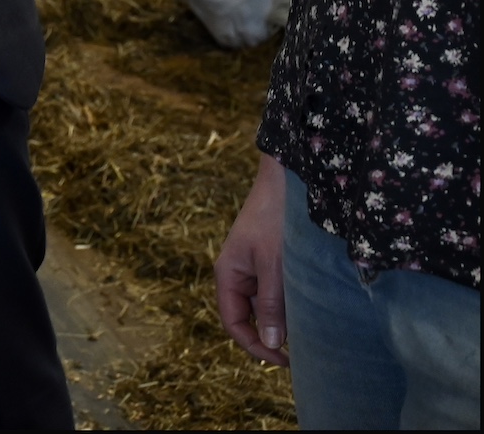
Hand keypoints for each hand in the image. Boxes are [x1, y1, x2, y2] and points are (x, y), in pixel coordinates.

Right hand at [215, 153, 290, 365]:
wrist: (288, 179)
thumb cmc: (275, 219)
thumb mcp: (274, 265)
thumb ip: (272, 304)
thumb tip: (272, 343)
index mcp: (229, 274)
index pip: (233, 322)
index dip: (255, 345)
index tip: (285, 360)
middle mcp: (239, 274)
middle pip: (249, 317)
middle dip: (271, 336)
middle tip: (301, 353)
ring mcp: (256, 267)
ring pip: (266, 305)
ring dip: (284, 320)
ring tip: (310, 331)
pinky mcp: (272, 260)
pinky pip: (277, 291)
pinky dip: (291, 303)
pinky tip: (310, 307)